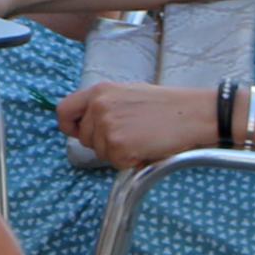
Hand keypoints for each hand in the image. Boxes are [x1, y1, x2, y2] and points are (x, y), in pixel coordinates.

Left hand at [56, 77, 217, 169]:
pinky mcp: (118, 145)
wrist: (191, 114)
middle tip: (129, 137)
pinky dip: (130, 161)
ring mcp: (107, 126)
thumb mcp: (127, 93)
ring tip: (141, 139)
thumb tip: (87, 123)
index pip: (63, 111)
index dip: (70, 126)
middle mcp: (98, 107)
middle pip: (84, 138)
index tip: (80, 134)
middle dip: (103, 144)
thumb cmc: (165, 106)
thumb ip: (103, 105)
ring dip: (118, 153)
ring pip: (101, 153)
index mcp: (99, 91)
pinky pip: (116, 163)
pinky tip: (146, 148)